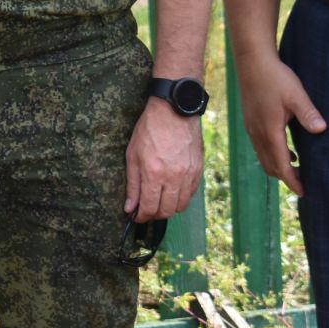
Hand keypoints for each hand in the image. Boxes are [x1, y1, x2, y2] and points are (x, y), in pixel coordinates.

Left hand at [124, 101, 203, 222]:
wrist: (174, 111)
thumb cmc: (149, 129)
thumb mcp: (133, 154)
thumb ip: (132, 184)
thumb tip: (130, 207)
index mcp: (153, 174)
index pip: (149, 208)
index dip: (141, 216)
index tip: (136, 216)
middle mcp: (173, 178)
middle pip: (166, 211)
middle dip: (154, 215)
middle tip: (146, 210)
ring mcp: (188, 175)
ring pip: (180, 206)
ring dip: (168, 208)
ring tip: (159, 200)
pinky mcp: (198, 171)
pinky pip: (191, 195)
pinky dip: (181, 198)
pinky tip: (172, 191)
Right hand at [234, 53, 326, 195]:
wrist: (252, 61)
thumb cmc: (275, 77)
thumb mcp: (296, 94)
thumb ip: (308, 113)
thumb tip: (322, 130)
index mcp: (269, 130)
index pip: (280, 165)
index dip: (292, 181)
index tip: (303, 192)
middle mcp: (257, 133)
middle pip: (270, 166)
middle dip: (285, 178)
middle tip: (303, 186)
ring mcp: (251, 127)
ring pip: (263, 157)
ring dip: (278, 167)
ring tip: (296, 170)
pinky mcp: (250, 121)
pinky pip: (260, 147)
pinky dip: (272, 155)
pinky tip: (286, 150)